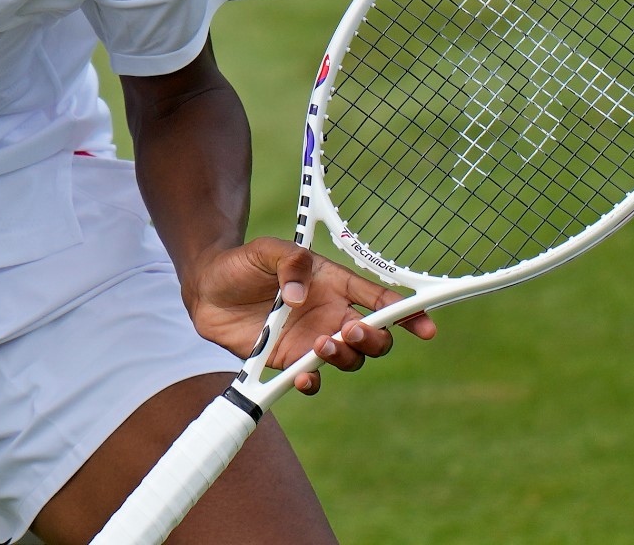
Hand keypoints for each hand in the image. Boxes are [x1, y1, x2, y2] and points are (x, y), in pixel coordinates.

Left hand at [185, 236, 436, 394]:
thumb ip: (287, 263)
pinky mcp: (288, 361)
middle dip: (375, 339)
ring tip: (321, 345)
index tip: (426, 328)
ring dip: (345, 357)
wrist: (206, 288)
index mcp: (334, 284)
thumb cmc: (242, 263)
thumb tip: (300, 297)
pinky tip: (304, 377)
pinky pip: (312, 379)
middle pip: (374, 337)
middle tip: (351, 330)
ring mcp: (311, 340)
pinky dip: (313, 382)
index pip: (380, 298)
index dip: (407, 313)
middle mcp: (330, 315)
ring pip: (350, 360)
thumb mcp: (265, 250)